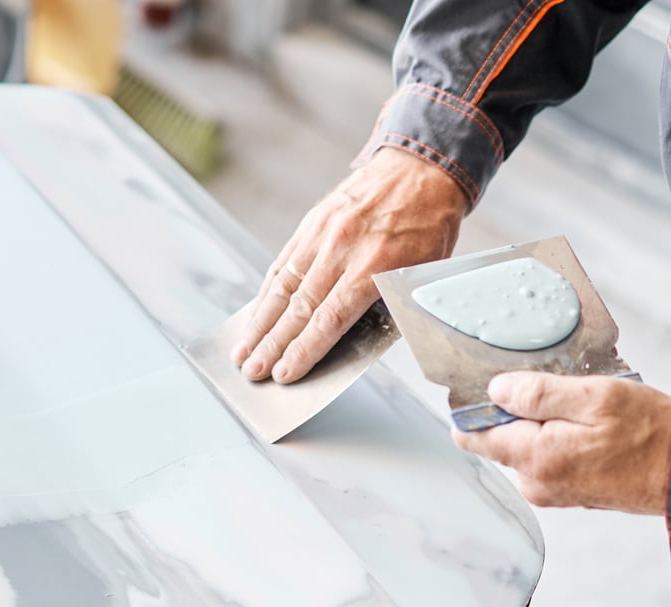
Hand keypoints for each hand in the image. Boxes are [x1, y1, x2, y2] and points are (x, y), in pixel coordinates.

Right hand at [230, 147, 467, 382]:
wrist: (420, 169)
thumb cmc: (428, 225)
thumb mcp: (421, 271)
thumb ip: (389, 306)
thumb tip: (359, 338)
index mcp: (374, 267)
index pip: (329, 320)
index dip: (303, 351)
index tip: (284, 373)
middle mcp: (342, 250)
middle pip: (298, 307)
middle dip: (271, 345)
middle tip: (251, 370)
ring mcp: (322, 234)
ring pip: (282, 285)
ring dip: (259, 323)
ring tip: (242, 349)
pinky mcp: (312, 223)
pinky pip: (283, 262)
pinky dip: (267, 292)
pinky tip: (256, 313)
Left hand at [451, 372, 670, 513]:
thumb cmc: (651, 433)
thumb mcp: (595, 397)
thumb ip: (538, 394)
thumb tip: (495, 391)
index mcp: (536, 459)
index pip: (475, 438)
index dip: (474, 410)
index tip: (485, 389)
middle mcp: (537, 483)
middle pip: (503, 438)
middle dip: (521, 412)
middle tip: (562, 391)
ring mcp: (553, 490)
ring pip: (529, 446)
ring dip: (547, 423)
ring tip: (585, 409)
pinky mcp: (570, 491)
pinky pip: (551, 457)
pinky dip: (563, 438)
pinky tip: (593, 427)